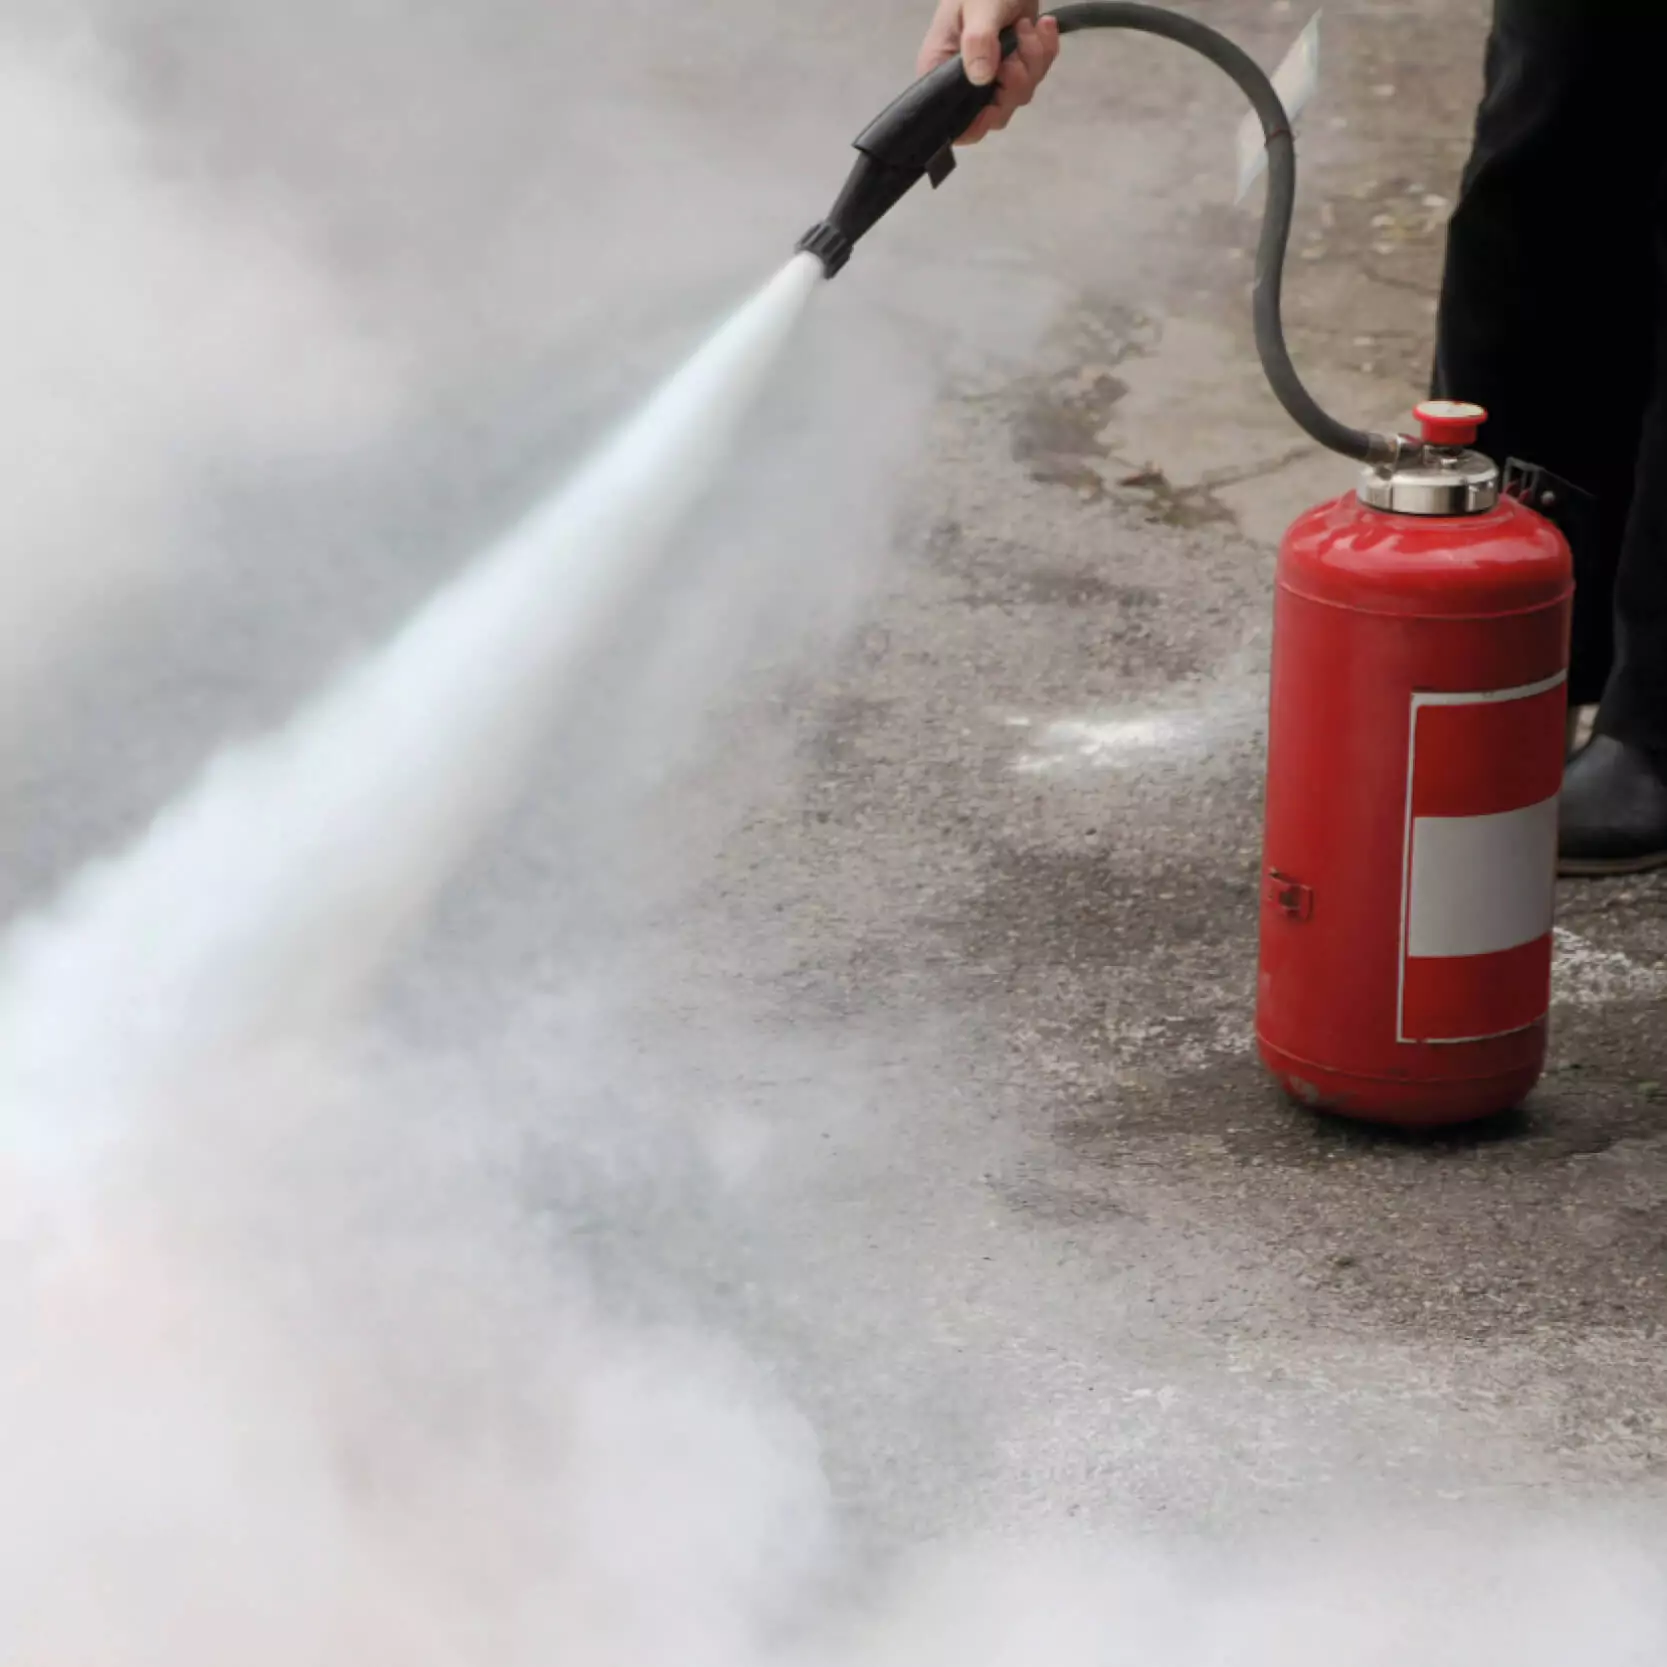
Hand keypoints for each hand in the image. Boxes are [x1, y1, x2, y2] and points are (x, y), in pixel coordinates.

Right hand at [916, 0, 1061, 143]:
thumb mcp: (978, 6)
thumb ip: (978, 40)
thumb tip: (981, 78)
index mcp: (941, 72)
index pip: (955, 122)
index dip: (977, 122)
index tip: (997, 98)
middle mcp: (965, 82)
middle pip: (995, 113)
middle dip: (1016, 82)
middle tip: (1018, 43)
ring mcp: (992, 76)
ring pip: (1020, 94)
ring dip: (1032, 59)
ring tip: (1026, 25)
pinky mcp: (1016, 65)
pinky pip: (1038, 74)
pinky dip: (1045, 50)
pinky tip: (1042, 25)